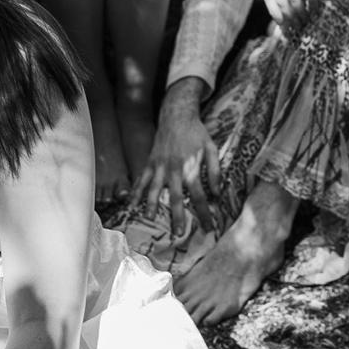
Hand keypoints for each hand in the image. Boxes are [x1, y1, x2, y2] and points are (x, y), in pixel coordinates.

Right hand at [141, 86, 215, 215]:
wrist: (176, 115)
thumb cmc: (196, 133)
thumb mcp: (211, 148)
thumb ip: (215, 171)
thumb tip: (217, 193)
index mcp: (191, 167)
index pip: (199, 196)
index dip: (204, 213)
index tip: (208, 227)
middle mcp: (174, 169)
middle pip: (176, 197)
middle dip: (177, 216)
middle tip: (178, 234)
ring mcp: (160, 166)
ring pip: (154, 189)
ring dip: (152, 205)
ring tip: (150, 219)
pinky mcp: (150, 162)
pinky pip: (142, 179)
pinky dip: (136, 192)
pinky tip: (132, 205)